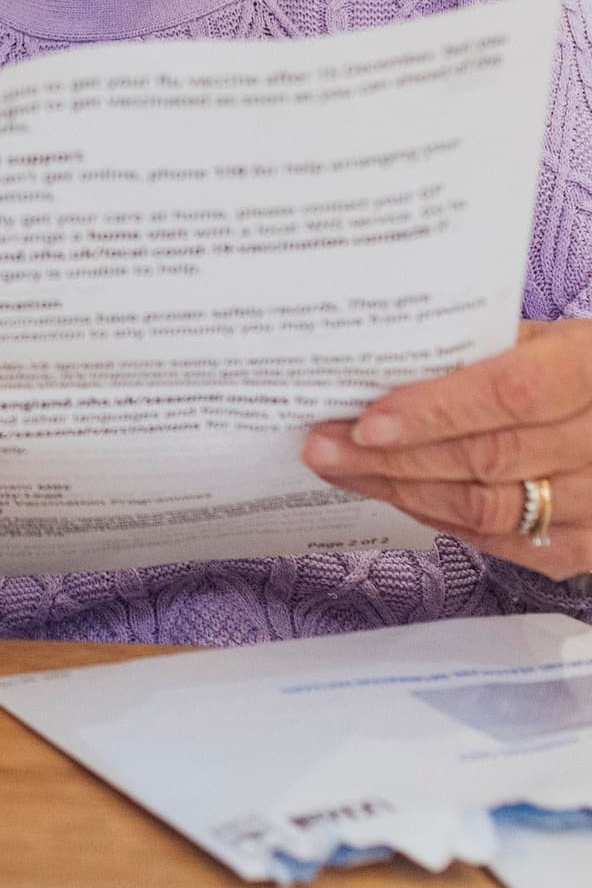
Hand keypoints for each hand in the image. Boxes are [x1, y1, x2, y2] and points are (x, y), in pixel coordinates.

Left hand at [303, 319, 591, 578]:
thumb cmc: (570, 368)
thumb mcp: (539, 338)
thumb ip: (475, 352)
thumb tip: (374, 370)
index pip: (512, 394)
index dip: (436, 412)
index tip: (366, 422)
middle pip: (489, 459)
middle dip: (392, 457)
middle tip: (322, 446)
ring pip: (488, 508)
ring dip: (401, 490)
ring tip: (339, 469)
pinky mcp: (589, 549)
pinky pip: (501, 542)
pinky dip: (436, 515)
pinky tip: (390, 492)